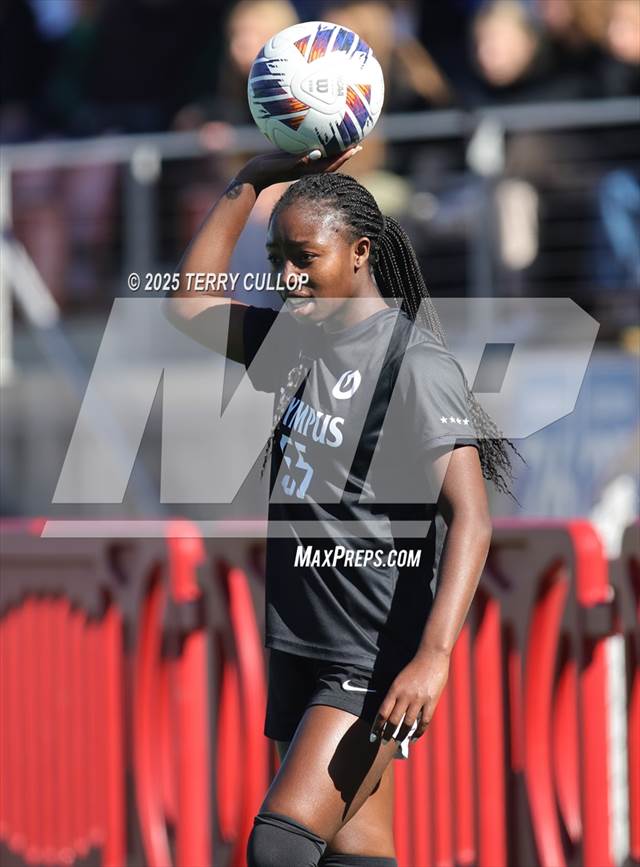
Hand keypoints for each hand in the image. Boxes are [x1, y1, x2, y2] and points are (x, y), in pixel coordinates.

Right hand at [235, 145, 361, 192]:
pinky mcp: (292, 158)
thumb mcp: (282, 163)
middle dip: (343, 151)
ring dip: (332, 146)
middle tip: (357, 140)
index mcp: (308, 169)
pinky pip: (307, 147)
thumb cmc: (266, 170)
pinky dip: (314, 140)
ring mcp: (300, 162)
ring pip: (320, 154)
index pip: (331, 163)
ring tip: (341, 134)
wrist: (253, 175)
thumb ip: (299, 159)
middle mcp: (307, 166)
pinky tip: (312, 128)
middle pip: (330, 159)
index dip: (344, 156)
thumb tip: (317, 152)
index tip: (356, 147)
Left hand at [369, 648, 450, 744]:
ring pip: (408, 724)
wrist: (431, 655)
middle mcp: (405, 695)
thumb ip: (395, 695)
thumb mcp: (400, 679)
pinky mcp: (431, 701)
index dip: (377, 726)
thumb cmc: (414, 667)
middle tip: (383, 742)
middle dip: (387, 733)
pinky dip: (418, 732)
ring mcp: (419, 699)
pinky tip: (414, 738)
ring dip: (401, 735)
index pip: (382, 712)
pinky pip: (424, 721)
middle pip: (393, 720)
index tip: (372, 735)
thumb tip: (389, 713)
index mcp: (395, 689)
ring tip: (397, 741)